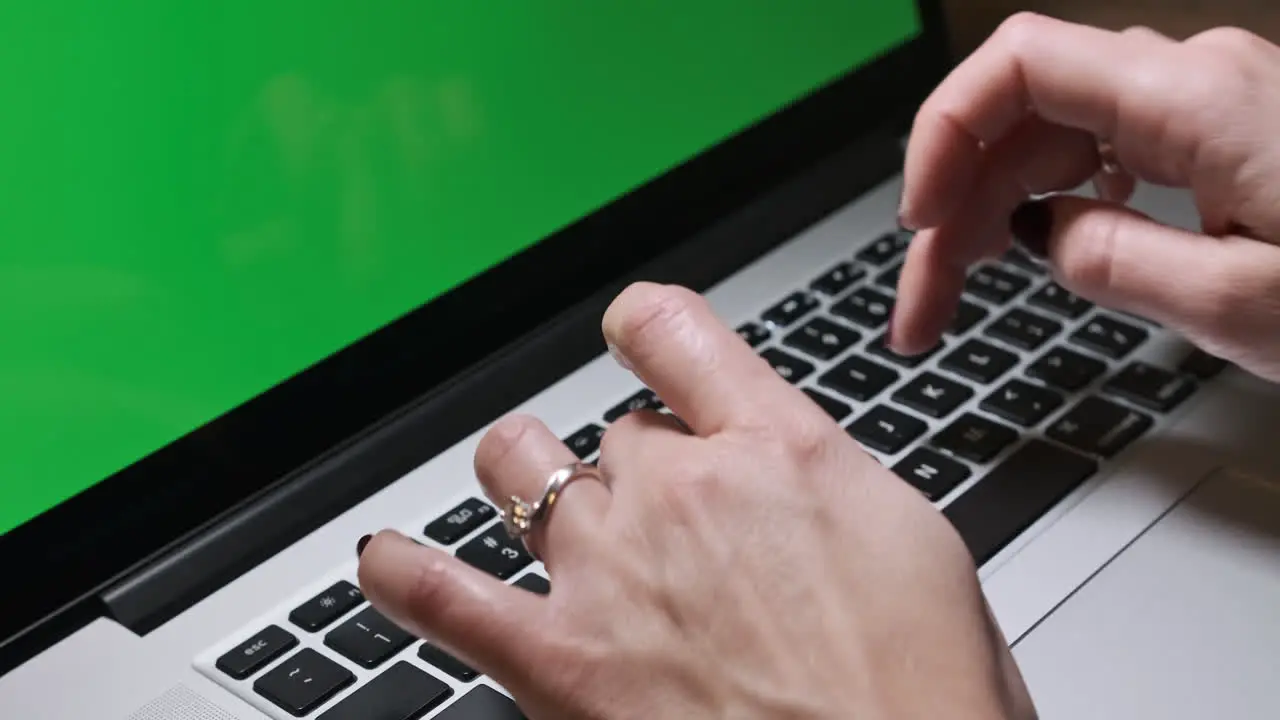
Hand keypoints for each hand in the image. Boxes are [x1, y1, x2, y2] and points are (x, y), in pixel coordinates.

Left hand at [358, 282, 1033, 718]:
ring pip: (519, 469)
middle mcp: (680, 493)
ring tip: (540, 507)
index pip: (670, 329)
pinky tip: (386, 564)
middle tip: (680, 539)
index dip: (647, 329)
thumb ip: (823, 482)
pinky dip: (401, 575)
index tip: (641, 340)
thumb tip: (784, 472)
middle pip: (618, 436)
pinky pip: (439, 596)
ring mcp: (609, 573)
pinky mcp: (559, 663)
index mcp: (777, 448)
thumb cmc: (926, 694)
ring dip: (527, 480)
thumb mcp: (915, 543)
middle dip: (641, 472)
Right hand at [893, 13, 1279, 381]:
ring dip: (994, 209)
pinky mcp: (1223, 130)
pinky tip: (1042, 242)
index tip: (919, 218)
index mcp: (1196, 100)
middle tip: (924, 310)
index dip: (944, 133)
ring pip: (1056, 137)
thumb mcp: (1244, 305)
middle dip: (957, 207)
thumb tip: (1036, 235)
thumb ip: (1119, 264)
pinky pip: (1105, 145)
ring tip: (964, 291)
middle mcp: (1196, 79)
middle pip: (1023, 116)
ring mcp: (1210, 101)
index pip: (1020, 64)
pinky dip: (1051, 195)